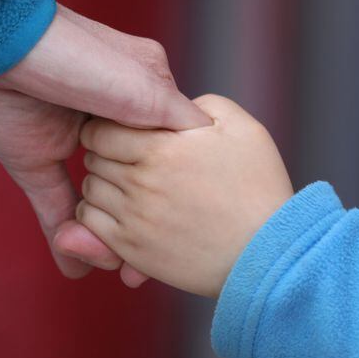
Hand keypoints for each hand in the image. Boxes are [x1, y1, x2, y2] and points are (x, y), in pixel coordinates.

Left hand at [0, 5, 210, 280]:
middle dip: (142, 228)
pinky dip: (66, 239)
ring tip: (121, 273)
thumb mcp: (142, 84)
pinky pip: (55, 207)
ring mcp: (69, 140)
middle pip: (134, 185)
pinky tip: (78, 272)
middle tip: (146, 268)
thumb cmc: (74, 55)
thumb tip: (207, 143)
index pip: (168, 154)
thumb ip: (176, 117)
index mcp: (142, 94)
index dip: (179, 195)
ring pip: (98, 203)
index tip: (189, 231)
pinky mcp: (32, 159)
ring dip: (107, 241)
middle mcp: (109, 119)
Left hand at [76, 95, 293, 296]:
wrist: (268, 252)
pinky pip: (90, 224)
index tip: (121, 133)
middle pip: (92, 158)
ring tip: (127, 184)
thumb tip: (165, 105)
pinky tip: (121, 210)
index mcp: (162, 148)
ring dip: (102, 183)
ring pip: (90, 190)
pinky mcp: (133, 249)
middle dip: (104, 154)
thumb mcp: (240, 127)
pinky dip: (96, 214)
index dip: (106, 127)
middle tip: (126, 158)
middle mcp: (142, 182)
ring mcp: (135, 218)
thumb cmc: (258, 186)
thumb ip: (196, 106)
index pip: (100, 129)